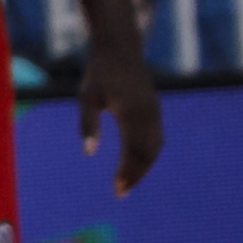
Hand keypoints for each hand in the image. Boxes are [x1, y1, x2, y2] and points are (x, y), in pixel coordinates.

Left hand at [80, 36, 163, 194]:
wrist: (120, 49)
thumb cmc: (99, 74)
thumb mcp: (86, 97)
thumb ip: (87, 125)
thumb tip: (88, 153)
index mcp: (130, 111)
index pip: (133, 150)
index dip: (127, 172)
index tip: (117, 190)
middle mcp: (147, 114)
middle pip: (147, 154)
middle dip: (135, 175)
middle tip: (119, 193)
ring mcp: (154, 112)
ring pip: (155, 147)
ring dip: (143, 167)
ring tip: (126, 183)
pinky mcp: (155, 110)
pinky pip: (156, 138)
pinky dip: (148, 155)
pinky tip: (135, 164)